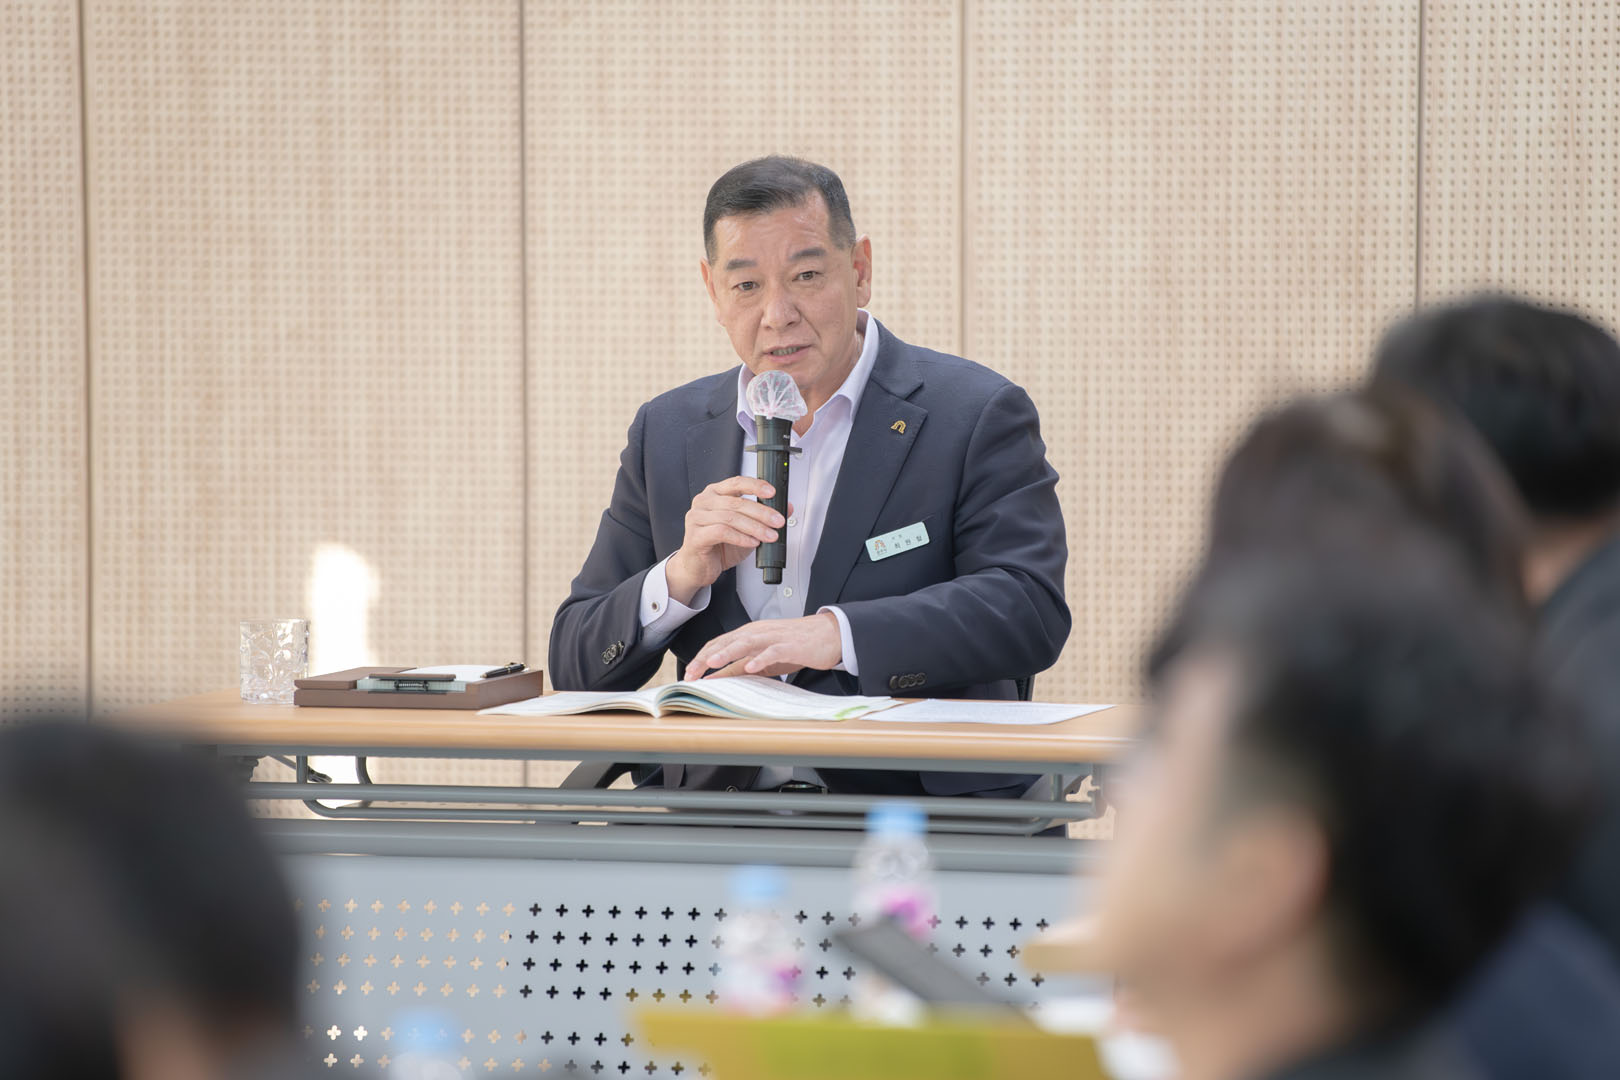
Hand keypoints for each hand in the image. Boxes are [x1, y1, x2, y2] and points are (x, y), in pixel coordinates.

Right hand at [665, 477, 787, 604]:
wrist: (699, 567)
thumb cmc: (718, 546)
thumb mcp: (746, 530)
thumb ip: (764, 517)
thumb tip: (787, 508)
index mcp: (715, 494)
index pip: (736, 482)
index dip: (756, 486)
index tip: (772, 493)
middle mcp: (704, 502)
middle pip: (737, 502)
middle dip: (762, 513)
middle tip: (777, 521)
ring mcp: (696, 518)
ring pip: (730, 517)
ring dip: (754, 527)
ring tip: (768, 536)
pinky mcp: (695, 535)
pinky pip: (721, 532)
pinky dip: (741, 537)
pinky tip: (752, 542)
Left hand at [685, 613, 842, 680]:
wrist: (829, 636)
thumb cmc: (796, 645)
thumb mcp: (762, 659)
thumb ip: (740, 667)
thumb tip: (716, 678)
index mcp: (749, 634)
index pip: (719, 643)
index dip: (702, 658)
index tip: (689, 674)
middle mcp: (758, 632)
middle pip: (727, 642)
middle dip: (707, 658)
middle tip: (692, 672)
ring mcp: (774, 637)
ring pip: (746, 642)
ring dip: (728, 652)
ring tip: (713, 663)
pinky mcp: (790, 645)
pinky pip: (773, 651)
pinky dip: (761, 658)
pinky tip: (751, 667)